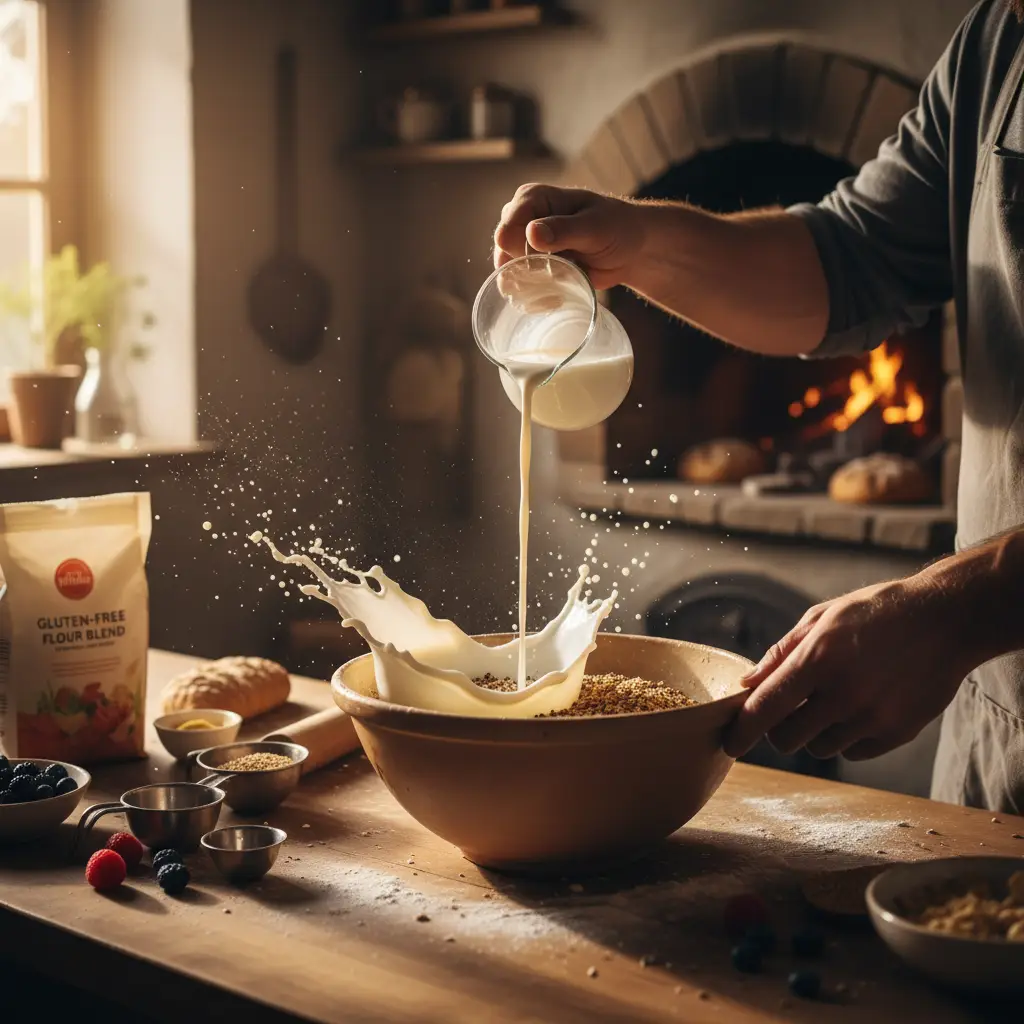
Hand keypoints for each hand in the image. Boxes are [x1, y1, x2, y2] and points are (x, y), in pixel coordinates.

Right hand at [492, 184, 645, 289]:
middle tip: (559, 272)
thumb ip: (564, 229)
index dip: (523, 250)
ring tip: (557, 288)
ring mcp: (524, 246)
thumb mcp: (594, 226)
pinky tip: (554, 299)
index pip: (508, 227)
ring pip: (508, 272)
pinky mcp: (533, 268)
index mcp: (532, 199)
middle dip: (528, 270)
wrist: (630, 250)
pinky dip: (534, 297)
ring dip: (529, 287)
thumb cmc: (616, 227)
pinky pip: (520, 287)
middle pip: (505, 252)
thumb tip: (531, 232)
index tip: (549, 261)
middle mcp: (522, 220)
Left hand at [723, 577, 968, 761]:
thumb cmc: (876, 612)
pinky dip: (845, 738)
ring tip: (830, 700)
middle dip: (777, 729)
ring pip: (819, 748)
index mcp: (818, 659)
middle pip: (787, 738)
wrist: (945, 620)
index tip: (730, 743)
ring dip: (812, 732)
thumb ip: (781, 653)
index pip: (766, 708)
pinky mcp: (896, 732)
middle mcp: (843, 693)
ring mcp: (872, 717)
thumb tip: (748, 684)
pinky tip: (857, 708)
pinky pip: (852, 751)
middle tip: (787, 709)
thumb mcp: (821, 617)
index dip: (742, 731)